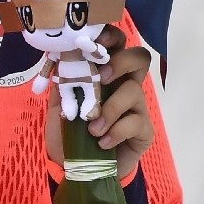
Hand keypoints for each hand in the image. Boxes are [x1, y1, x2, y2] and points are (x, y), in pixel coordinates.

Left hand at [44, 27, 154, 179]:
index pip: (117, 45)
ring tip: (92, 129)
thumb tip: (61, 57)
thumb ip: (63, 83)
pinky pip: (135, 122)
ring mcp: (137, 107)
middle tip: (101, 78)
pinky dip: (114, 132)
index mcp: (105, 75)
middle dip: (120, 63)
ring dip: (109, 109)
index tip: (95, 39)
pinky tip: (102, 143)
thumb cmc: (71, 132)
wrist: (77, 167)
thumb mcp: (60, 105)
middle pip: (139, 57)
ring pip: (134, 91)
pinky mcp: (144, 130)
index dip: (111, 37)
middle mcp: (125, 86)